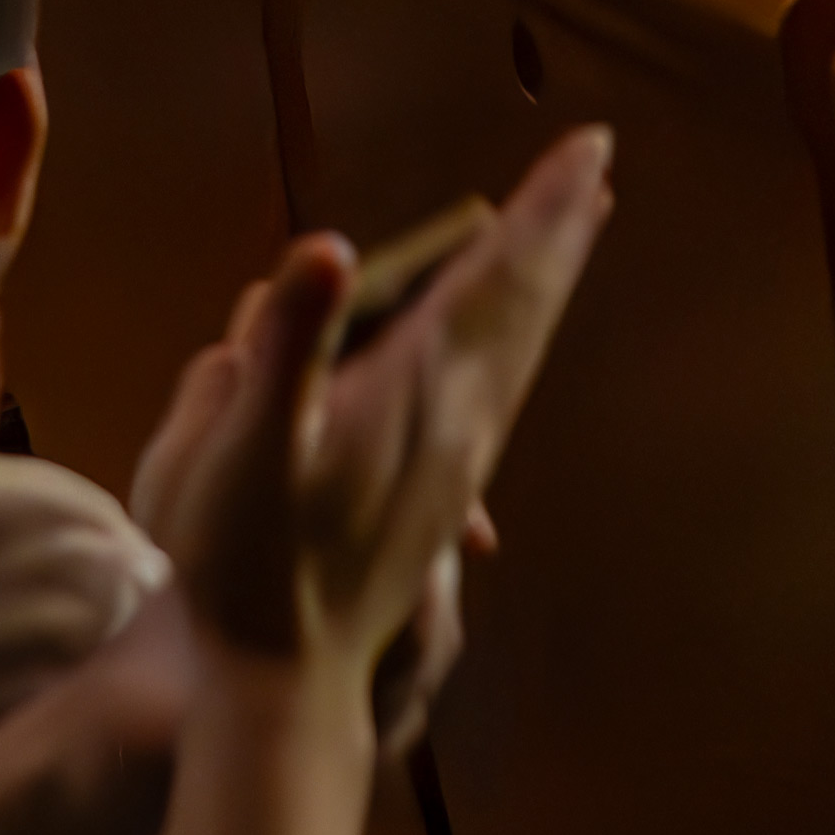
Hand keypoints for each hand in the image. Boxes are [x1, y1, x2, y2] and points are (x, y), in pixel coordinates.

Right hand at [116, 137, 611, 728]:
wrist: (285, 686)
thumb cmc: (247, 566)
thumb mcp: (238, 449)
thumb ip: (284, 345)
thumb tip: (328, 248)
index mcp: (415, 393)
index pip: (493, 279)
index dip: (540, 211)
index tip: (589, 149)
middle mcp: (457, 423)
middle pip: (524, 308)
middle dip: (558, 233)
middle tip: (597, 168)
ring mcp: (456, 466)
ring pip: (520, 353)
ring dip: (545, 285)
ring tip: (569, 238)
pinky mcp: (443, 499)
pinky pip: (498, 394)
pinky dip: (515, 343)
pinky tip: (504, 352)